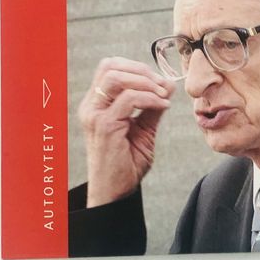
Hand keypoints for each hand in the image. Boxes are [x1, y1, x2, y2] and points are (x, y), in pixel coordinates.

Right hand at [78, 57, 174, 206]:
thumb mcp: (143, 130)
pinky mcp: (104, 126)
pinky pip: (129, 99)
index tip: (159, 80)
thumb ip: (152, 107)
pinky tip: (162, 106)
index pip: (109, 67)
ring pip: (116, 77)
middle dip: (142, 70)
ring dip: (145, 81)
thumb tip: (168, 84)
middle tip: (163, 85)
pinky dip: (150, 98)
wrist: (114, 193)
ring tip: (163, 94)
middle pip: (110, 66)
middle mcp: (91, 106)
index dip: (136, 67)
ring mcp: (94, 115)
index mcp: (95, 104)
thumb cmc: (126, 164)